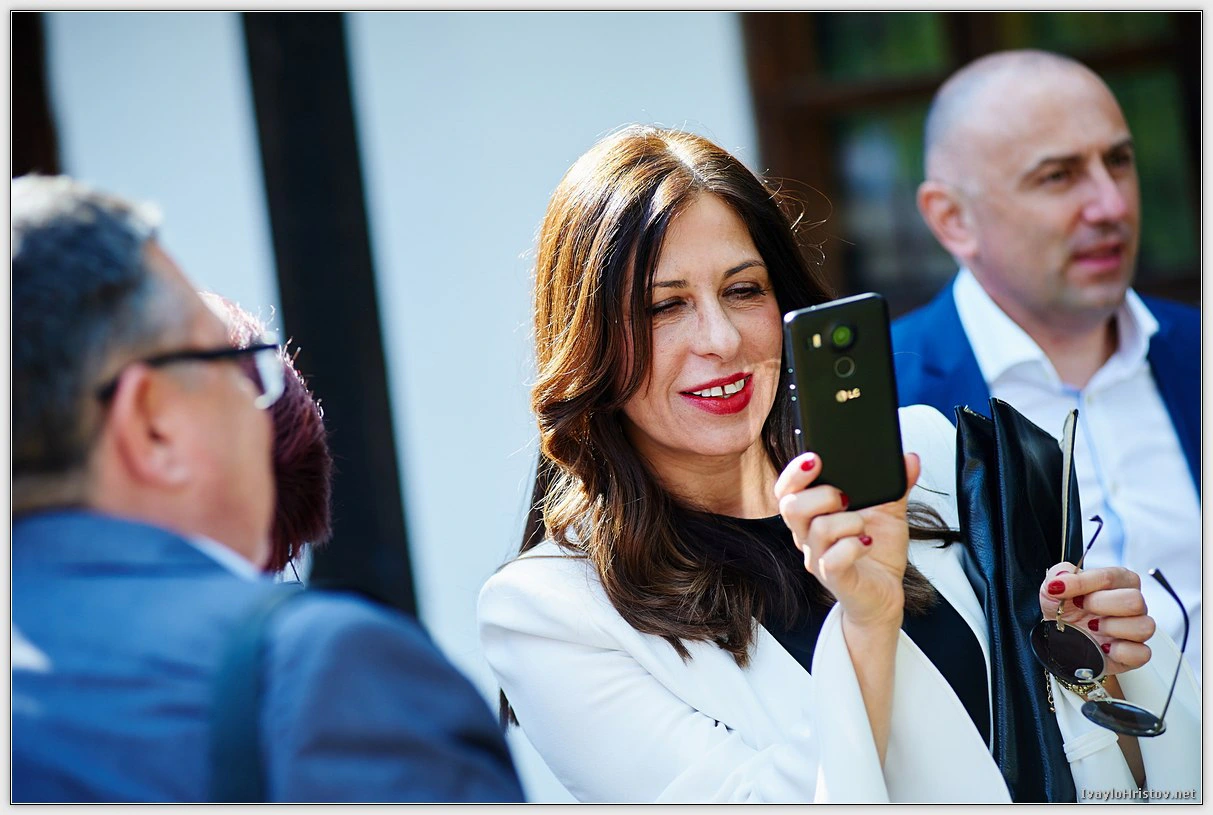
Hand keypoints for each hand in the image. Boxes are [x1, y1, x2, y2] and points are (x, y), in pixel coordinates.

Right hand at [774, 451, 921, 628]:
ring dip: (847, 522)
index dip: (794, 473)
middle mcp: (808, 536)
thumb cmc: (877, 553)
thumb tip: (910, 459)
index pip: (787, 490)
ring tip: (863, 527)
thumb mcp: (889, 512)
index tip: (815, 459)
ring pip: (817, 529)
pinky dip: (854, 546)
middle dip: (820, 495)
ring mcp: (818, 558)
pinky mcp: (834, 578)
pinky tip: (867, 543)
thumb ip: (896, 485)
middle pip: (790, 507)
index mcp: (814, 515)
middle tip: (845, 497)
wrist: (884, 594)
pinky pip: (833, 559)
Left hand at [1039, 565, 1153, 674]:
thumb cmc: (1063, 611)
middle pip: (1136, 600)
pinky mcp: (1134, 654)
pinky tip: (1102, 647)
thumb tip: (1062, 578)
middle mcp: (1130, 605)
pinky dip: (1120, 651)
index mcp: (1116, 583)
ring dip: (1112, 628)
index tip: (1060, 588)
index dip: (1084, 582)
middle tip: (1081, 608)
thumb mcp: (1053, 588)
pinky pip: (1142, 653)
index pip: (1112, 576)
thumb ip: (1059, 575)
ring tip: (1092, 628)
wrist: (1057, 639)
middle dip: (1101, 604)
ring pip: (1144, 626)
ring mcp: (1135, 630)